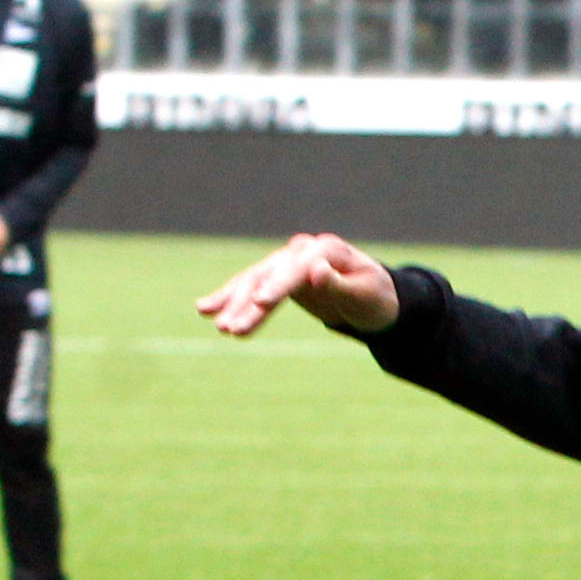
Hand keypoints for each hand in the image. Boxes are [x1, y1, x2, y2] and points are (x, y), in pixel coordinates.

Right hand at [198, 230, 399, 338]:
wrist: (376, 299)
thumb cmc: (375, 298)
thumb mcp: (363, 295)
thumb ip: (339, 284)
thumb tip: (314, 270)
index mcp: (326, 249)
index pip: (296, 268)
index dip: (278, 286)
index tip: (260, 303)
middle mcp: (302, 250)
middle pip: (269, 276)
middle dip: (247, 303)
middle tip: (230, 329)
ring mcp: (288, 261)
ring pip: (254, 282)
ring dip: (233, 304)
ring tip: (219, 328)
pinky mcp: (278, 276)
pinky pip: (250, 288)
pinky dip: (229, 299)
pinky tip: (205, 310)